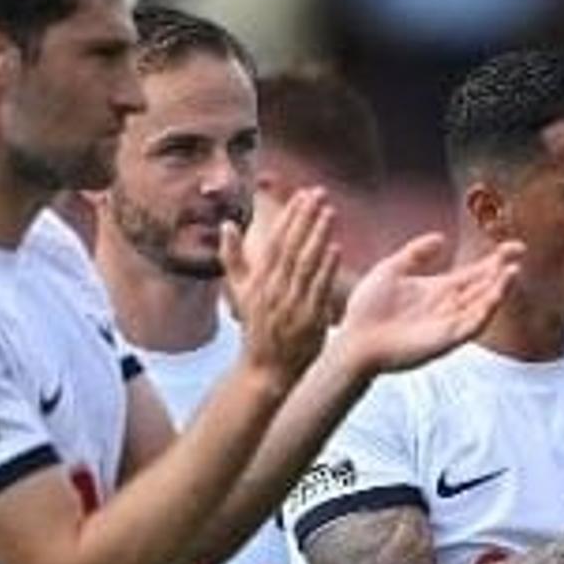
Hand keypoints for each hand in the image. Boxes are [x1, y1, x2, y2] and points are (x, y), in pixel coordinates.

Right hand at [222, 185, 344, 385]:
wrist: (265, 369)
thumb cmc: (256, 329)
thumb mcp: (238, 293)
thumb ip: (232, 258)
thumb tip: (227, 225)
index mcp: (259, 280)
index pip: (275, 240)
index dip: (289, 216)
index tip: (303, 194)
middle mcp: (274, 289)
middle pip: (291, 247)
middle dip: (305, 218)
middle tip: (320, 193)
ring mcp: (291, 304)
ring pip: (305, 264)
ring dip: (317, 236)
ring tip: (330, 212)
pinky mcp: (308, 320)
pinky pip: (318, 290)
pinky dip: (326, 269)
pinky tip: (336, 248)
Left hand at [334, 231, 519, 377]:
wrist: (354, 339)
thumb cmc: (367, 307)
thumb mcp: (392, 268)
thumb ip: (416, 253)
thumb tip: (442, 238)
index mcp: (439, 290)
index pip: (475, 273)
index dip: (495, 260)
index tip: (514, 247)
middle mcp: (449, 307)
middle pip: (484, 287)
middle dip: (502, 271)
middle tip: (518, 253)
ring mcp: (448, 325)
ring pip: (483, 306)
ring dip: (499, 290)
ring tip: (512, 271)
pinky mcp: (444, 341)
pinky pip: (471, 326)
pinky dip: (485, 312)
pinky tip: (494, 296)